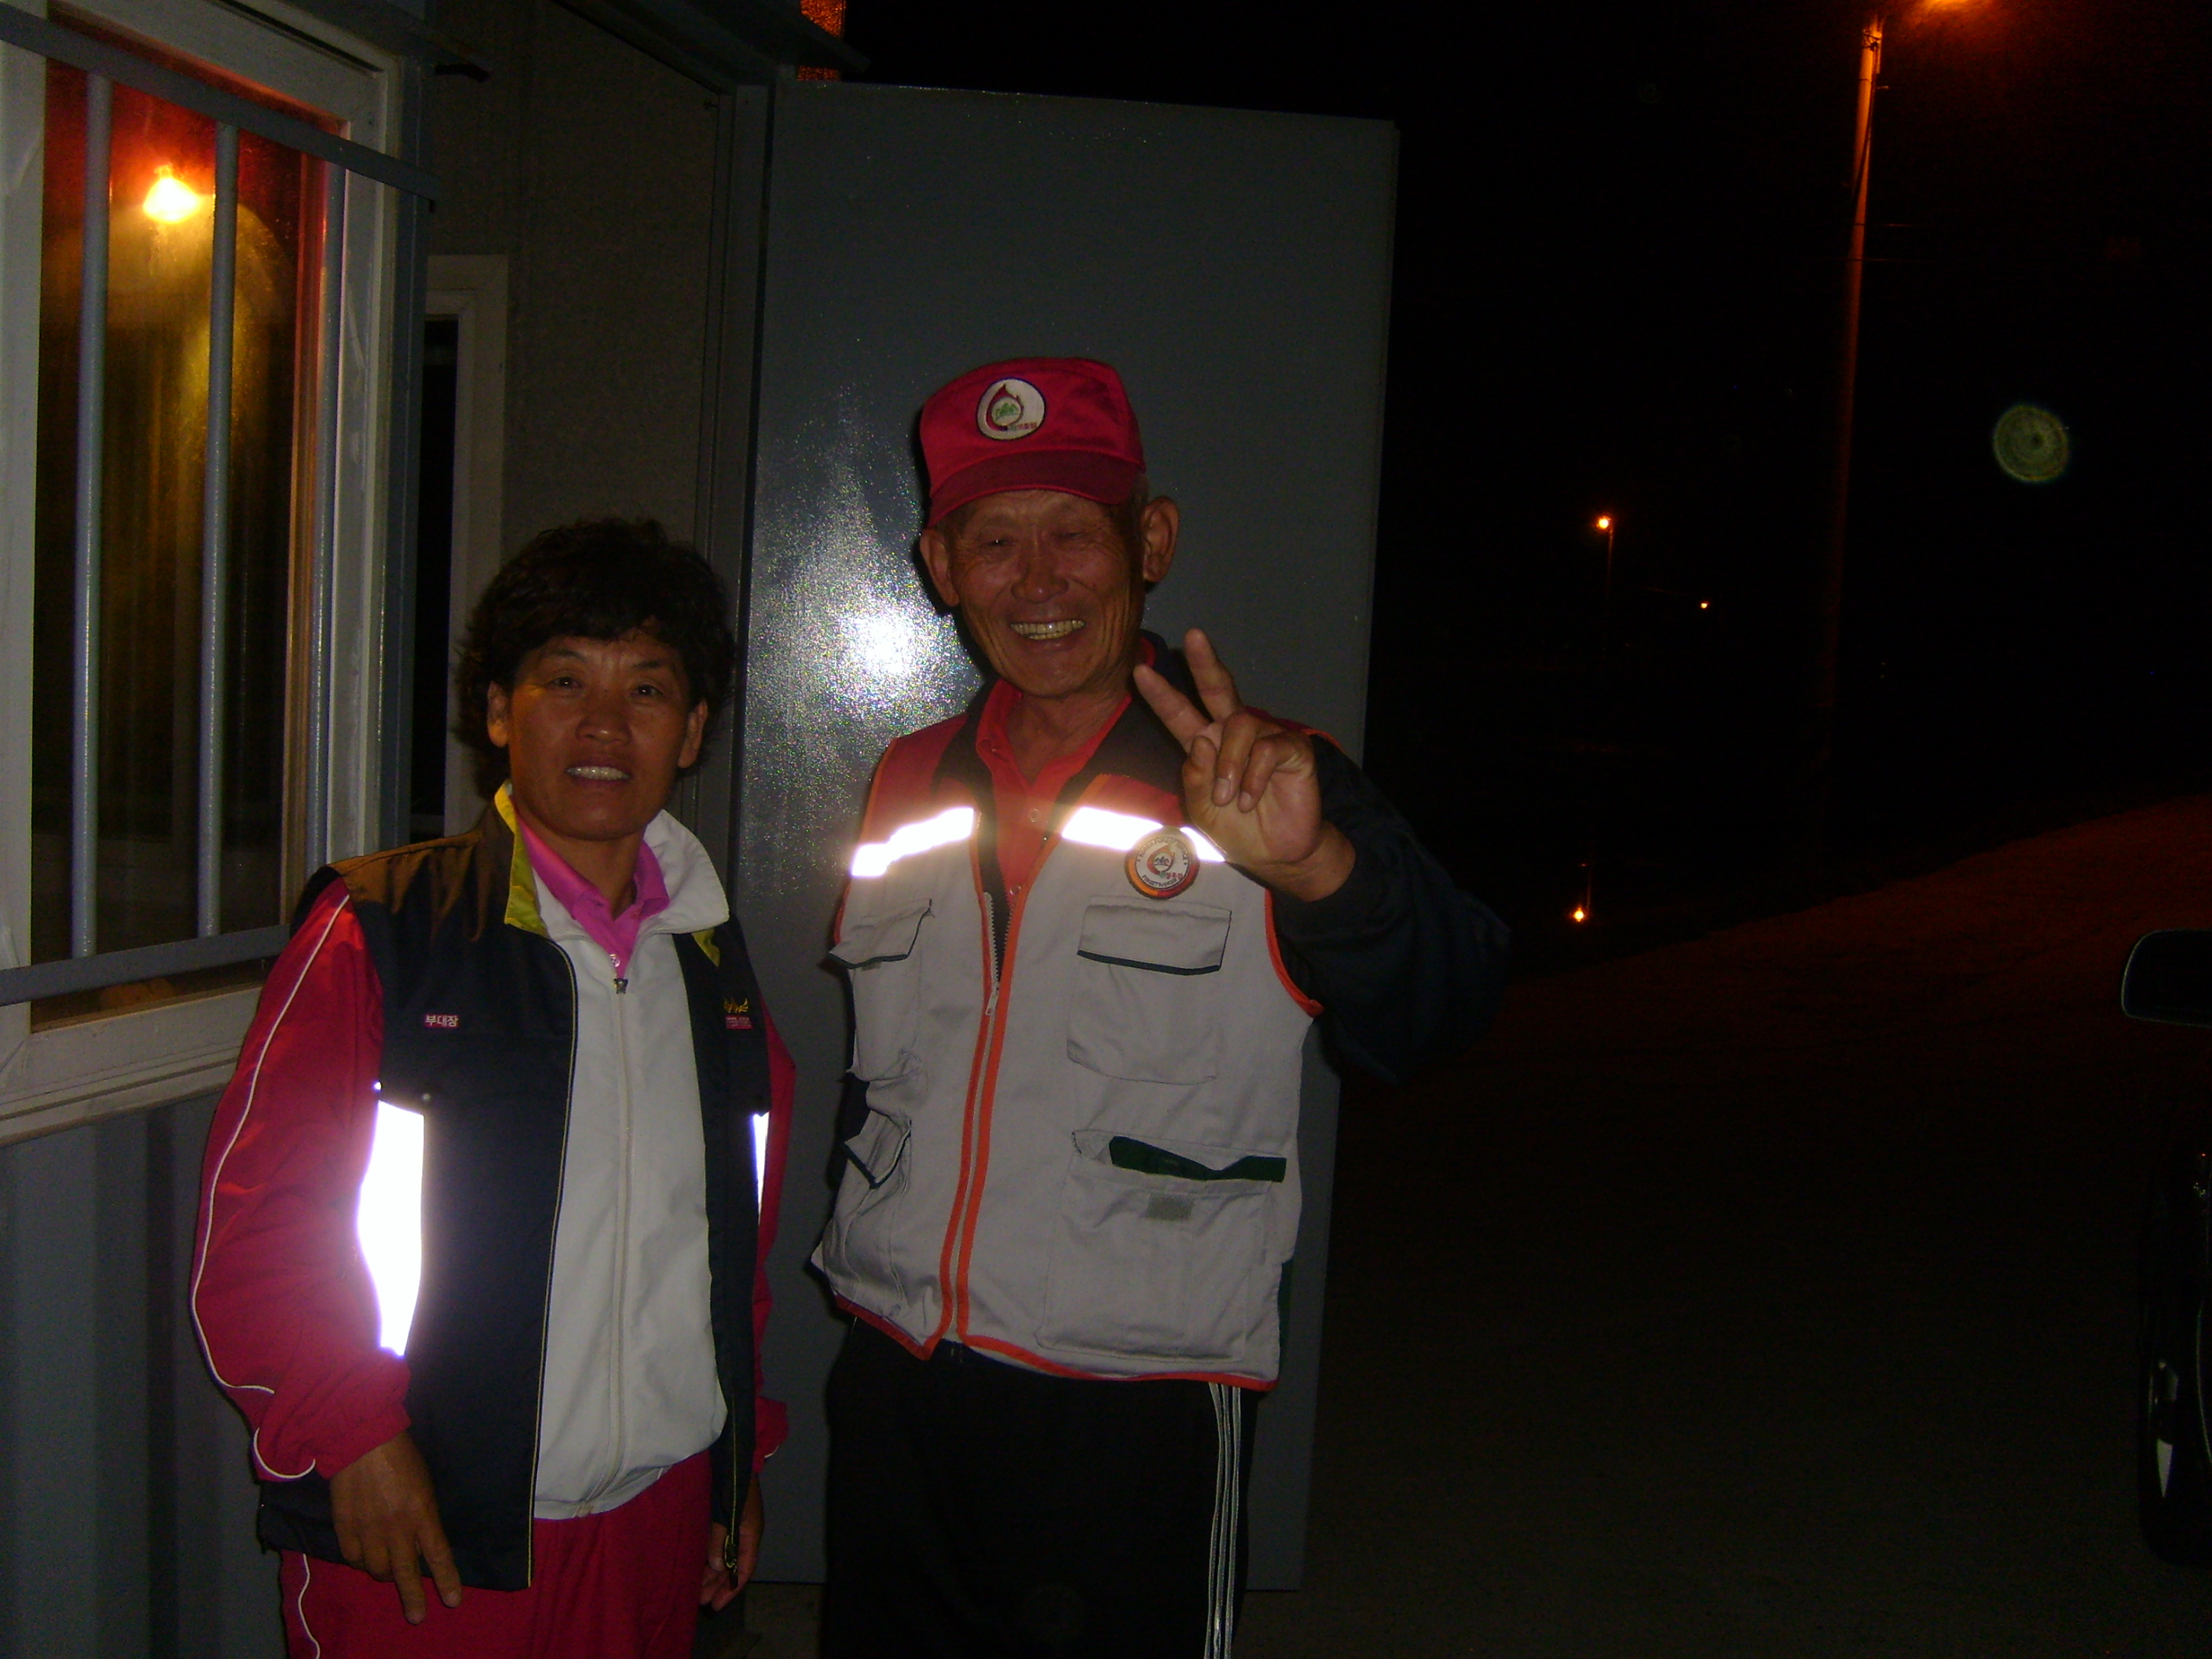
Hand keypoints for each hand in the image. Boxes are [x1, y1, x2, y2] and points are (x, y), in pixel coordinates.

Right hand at [328, 1430, 461, 1623]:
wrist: (363, 1441)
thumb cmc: (402, 1457)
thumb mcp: (425, 1486)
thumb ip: (424, 1517)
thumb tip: (423, 1544)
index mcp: (422, 1514)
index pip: (439, 1555)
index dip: (447, 1580)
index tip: (452, 1601)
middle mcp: (396, 1528)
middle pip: (405, 1573)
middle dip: (413, 1598)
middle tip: (417, 1615)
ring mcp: (368, 1530)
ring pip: (377, 1570)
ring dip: (385, 1574)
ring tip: (389, 1570)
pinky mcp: (344, 1527)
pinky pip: (353, 1558)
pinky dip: (361, 1562)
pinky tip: (365, 1558)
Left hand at [702, 1479, 763, 1610]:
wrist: (736, 1460)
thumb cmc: (734, 1486)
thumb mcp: (727, 1514)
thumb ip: (720, 1540)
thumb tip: (718, 1567)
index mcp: (750, 1535)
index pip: (744, 1569)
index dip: (731, 1589)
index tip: (717, 1604)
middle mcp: (744, 1535)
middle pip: (733, 1567)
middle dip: (718, 1585)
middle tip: (702, 1601)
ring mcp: (735, 1528)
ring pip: (725, 1558)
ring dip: (713, 1574)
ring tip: (697, 1589)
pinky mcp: (725, 1521)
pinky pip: (719, 1547)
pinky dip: (710, 1560)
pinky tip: (699, 1568)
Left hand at [1134, 629, 1354, 901]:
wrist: (1276, 854)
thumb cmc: (1237, 830)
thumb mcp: (1202, 809)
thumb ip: (1194, 778)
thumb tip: (1200, 740)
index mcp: (1206, 745)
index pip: (1180, 714)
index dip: (1161, 695)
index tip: (1139, 672)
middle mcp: (1233, 734)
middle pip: (1218, 688)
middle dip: (1204, 662)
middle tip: (1192, 636)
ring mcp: (1265, 737)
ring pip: (1240, 726)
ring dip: (1230, 765)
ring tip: (1231, 799)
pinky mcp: (1292, 749)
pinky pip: (1267, 748)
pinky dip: (1254, 777)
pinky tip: (1251, 799)